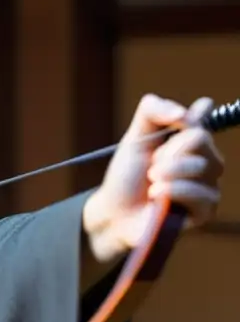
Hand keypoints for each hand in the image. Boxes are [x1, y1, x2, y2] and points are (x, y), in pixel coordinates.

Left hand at [83, 94, 224, 262]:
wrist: (113, 213)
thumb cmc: (127, 177)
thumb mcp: (134, 138)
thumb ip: (153, 111)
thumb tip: (191, 108)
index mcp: (191, 142)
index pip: (203, 117)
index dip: (183, 120)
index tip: (168, 127)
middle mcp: (206, 161)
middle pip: (200, 138)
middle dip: (167, 150)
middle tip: (151, 166)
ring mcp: (208, 185)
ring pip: (203, 165)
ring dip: (169, 172)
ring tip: (151, 183)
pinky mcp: (206, 211)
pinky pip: (203, 194)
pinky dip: (175, 192)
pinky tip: (157, 196)